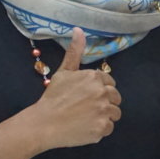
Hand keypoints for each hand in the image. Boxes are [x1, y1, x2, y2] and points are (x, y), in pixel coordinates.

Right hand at [31, 28, 120, 149]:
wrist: (44, 123)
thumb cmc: (54, 97)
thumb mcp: (64, 71)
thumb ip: (75, 51)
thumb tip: (79, 29)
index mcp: (94, 76)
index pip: (110, 83)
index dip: (100, 90)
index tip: (88, 96)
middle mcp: (102, 92)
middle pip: (115, 98)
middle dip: (105, 102)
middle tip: (87, 108)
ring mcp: (103, 110)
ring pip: (115, 113)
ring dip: (104, 116)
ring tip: (87, 117)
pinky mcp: (103, 127)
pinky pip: (110, 127)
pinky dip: (100, 129)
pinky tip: (86, 127)